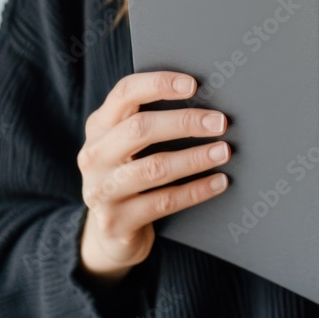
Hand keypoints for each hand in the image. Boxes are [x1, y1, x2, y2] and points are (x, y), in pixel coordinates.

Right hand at [77, 71, 230, 284]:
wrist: (110, 233)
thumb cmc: (130, 176)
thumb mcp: (128, 146)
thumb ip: (150, 122)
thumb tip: (205, 105)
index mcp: (99, 126)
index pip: (125, 93)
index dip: (159, 84)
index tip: (193, 84)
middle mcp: (95, 155)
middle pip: (140, 129)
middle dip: (185, 122)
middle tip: (220, 122)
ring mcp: (102, 190)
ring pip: (154, 168)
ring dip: (195, 158)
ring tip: (224, 151)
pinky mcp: (116, 221)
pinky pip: (164, 202)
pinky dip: (196, 190)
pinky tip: (219, 182)